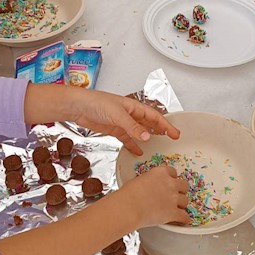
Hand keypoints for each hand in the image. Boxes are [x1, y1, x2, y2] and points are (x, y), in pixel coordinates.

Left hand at [66, 89, 180, 154]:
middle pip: (149, 123)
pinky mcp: (114, 130)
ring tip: (158, 145)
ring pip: (139, 131)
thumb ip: (133, 127)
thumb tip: (148, 137)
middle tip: (172, 138)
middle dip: (161, 130)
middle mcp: (130, 114)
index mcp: (134, 107)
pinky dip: (133, 145)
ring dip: (148, 138)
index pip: (154, 116)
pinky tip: (138, 152)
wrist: (78, 107)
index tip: (175, 134)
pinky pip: (127, 138)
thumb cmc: (97, 103)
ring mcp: (122, 122)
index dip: (166, 125)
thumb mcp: (118, 115)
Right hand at [119, 165, 189, 226]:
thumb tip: (147, 187)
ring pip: (185, 201)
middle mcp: (170, 184)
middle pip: (184, 186)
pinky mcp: (173, 213)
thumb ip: (148, 181)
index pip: (173, 172)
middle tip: (174, 196)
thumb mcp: (138, 180)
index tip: (169, 183)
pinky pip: (184, 216)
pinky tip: (181, 220)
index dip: (171, 178)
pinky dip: (183, 219)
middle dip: (180, 191)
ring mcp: (173, 198)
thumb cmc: (128, 194)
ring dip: (181, 205)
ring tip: (176, 209)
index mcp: (161, 173)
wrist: (128, 207)